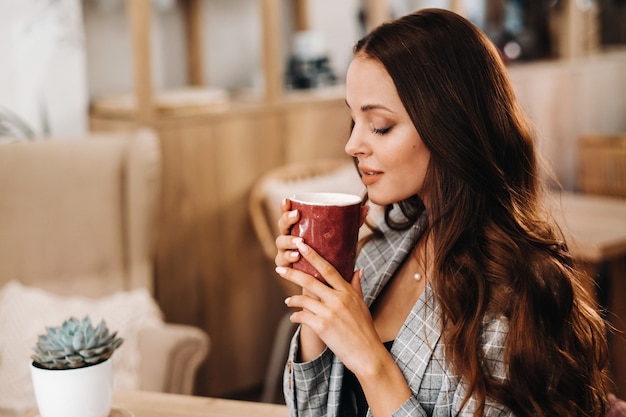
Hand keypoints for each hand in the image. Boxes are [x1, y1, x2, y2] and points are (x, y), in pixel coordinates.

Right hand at [274, 197, 368, 268]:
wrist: (327, 282)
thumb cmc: (331, 256)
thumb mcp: (342, 238)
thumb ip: (352, 224)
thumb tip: (366, 208)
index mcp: (299, 228)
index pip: (289, 214)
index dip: (285, 207)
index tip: (288, 200)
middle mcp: (289, 238)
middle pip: (282, 226)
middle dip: (287, 220)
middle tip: (296, 216)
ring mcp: (286, 252)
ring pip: (281, 243)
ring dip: (288, 241)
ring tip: (299, 242)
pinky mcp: (287, 267)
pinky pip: (282, 262)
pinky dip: (287, 259)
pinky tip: (295, 257)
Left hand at [275, 240, 384, 372]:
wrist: (367, 353)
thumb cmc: (364, 329)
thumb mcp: (362, 304)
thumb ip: (356, 286)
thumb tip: (359, 269)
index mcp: (347, 292)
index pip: (328, 269)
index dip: (313, 256)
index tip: (302, 245)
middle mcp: (338, 299)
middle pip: (310, 281)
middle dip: (292, 273)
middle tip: (279, 268)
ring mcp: (330, 312)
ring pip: (303, 300)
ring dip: (293, 300)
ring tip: (288, 301)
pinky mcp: (322, 326)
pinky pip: (302, 316)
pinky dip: (295, 316)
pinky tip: (294, 317)